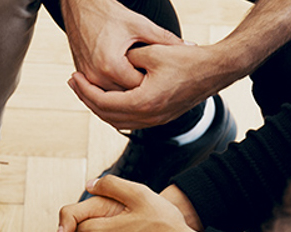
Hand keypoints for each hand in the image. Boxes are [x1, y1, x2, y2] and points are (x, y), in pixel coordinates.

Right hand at [59, 0, 179, 91]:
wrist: (81, 8)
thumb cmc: (109, 14)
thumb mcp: (140, 26)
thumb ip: (165, 40)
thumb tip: (190, 46)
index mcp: (111, 66)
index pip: (139, 87)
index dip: (154, 84)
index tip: (168, 80)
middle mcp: (96, 76)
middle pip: (125, 96)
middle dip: (142, 92)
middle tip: (161, 87)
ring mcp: (87, 78)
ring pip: (113, 97)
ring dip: (128, 94)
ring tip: (147, 88)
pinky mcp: (83, 76)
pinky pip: (103, 90)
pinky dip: (115, 90)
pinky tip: (129, 85)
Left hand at [69, 42, 242, 129]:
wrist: (216, 70)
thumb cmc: (187, 59)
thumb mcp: (151, 52)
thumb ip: (127, 59)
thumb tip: (109, 64)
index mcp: (144, 103)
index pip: (103, 102)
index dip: (85, 90)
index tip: (74, 77)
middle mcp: (149, 118)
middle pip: (106, 115)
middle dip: (87, 99)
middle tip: (74, 83)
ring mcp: (155, 121)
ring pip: (116, 121)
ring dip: (99, 106)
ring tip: (85, 89)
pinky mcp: (160, 118)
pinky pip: (129, 120)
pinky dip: (113, 110)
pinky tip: (107, 96)